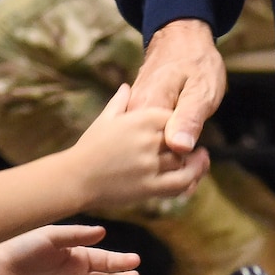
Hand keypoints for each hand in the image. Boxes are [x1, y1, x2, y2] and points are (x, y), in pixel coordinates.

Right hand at [64, 82, 208, 208]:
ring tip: (199, 160)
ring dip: (193, 162)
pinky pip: (179, 183)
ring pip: (183, 161)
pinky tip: (193, 177)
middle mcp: (147, 140)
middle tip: (192, 147)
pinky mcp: (149, 187)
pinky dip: (191, 179)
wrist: (76, 178)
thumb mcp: (104, 119)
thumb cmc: (90, 147)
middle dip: (187, 143)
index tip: (180, 128)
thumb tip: (126, 86)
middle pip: (181, 139)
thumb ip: (120, 102)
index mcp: (140, 119)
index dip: (179, 123)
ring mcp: (149, 164)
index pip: (173, 116)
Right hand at [130, 18, 226, 154]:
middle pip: (153, 153)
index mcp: (148, 107)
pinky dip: (158, 145)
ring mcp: (130, 113)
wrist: (179, 38)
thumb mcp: (201, 88)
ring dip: (167, 155)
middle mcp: (133, 112)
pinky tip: (173, 139)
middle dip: (175, 159)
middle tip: (196, 147)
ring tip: (187, 142)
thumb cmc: (194, 61)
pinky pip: (143, 139)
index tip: (198, 151)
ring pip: (146, 149)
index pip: (165, 151)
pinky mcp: (132, 113)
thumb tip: (180, 147)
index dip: (185, 157)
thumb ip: (189, 117)